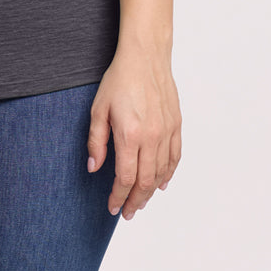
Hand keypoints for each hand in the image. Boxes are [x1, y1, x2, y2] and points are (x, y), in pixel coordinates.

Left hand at [86, 43, 181, 220]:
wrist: (145, 57)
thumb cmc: (119, 79)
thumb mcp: (98, 109)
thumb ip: (96, 141)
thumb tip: (94, 167)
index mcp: (130, 134)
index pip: (125, 177)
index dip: (118, 196)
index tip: (112, 206)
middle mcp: (152, 137)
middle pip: (145, 181)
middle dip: (135, 201)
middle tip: (127, 212)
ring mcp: (167, 132)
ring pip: (161, 173)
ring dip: (150, 191)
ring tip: (141, 201)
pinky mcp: (176, 126)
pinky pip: (175, 158)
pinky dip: (168, 174)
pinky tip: (161, 183)